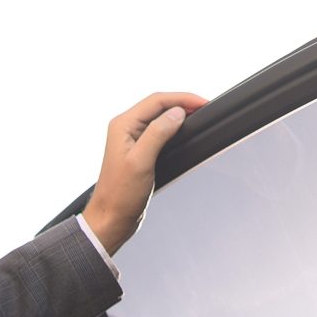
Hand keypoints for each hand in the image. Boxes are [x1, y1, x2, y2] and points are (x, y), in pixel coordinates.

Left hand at [84, 91, 207, 252]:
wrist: (111, 218)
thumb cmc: (120, 194)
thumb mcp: (141, 162)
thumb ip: (158, 134)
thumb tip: (177, 113)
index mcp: (122, 125)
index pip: (156, 100)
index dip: (182, 98)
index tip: (203, 103)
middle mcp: (125, 128)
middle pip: (158, 105)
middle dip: (182, 103)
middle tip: (205, 108)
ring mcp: (132, 139)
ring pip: (159, 117)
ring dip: (179, 114)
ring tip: (198, 116)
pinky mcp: (139, 151)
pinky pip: (159, 131)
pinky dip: (174, 128)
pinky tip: (184, 131)